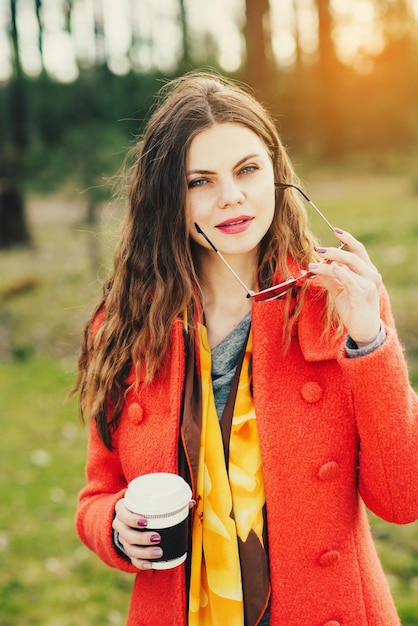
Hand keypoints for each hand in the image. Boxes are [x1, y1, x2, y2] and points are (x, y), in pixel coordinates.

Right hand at [113, 498, 162, 569]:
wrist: (131, 517)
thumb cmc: (143, 506)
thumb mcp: (149, 501)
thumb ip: (169, 501)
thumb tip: (190, 503)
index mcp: (122, 509)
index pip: (123, 514)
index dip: (132, 519)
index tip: (146, 522)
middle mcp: (120, 524)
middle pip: (126, 533)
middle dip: (141, 538)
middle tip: (157, 537)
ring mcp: (123, 538)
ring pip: (129, 548)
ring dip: (144, 552)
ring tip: (158, 552)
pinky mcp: (127, 549)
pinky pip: (132, 559)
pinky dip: (140, 563)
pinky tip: (150, 564)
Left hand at [308, 229, 381, 345]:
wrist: (363, 330)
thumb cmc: (353, 310)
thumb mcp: (338, 292)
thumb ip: (329, 279)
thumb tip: (315, 268)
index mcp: (367, 271)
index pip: (358, 250)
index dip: (347, 239)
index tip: (335, 230)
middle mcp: (371, 275)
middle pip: (352, 255)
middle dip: (334, 251)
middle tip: (318, 249)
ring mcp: (369, 285)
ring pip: (348, 266)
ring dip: (330, 262)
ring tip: (314, 262)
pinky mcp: (362, 295)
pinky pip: (350, 280)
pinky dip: (340, 273)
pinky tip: (331, 268)